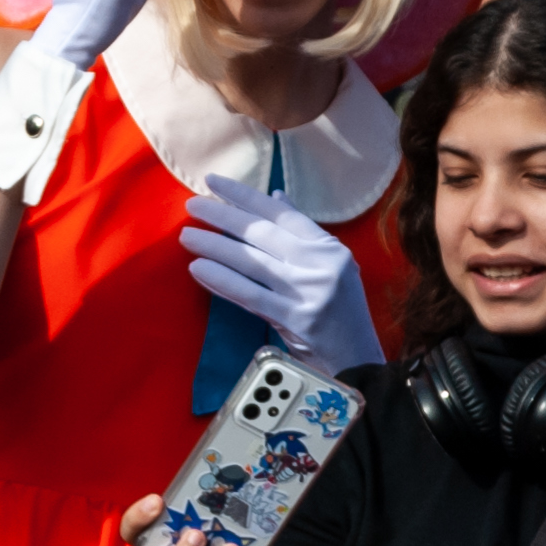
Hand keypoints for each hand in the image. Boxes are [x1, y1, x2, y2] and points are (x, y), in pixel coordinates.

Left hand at [182, 175, 387, 373]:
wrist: (358, 363)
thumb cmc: (341, 315)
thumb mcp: (332, 267)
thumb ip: (303, 234)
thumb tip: (275, 199)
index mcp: (329, 248)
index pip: (281, 213)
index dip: (245, 195)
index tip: (214, 183)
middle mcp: (320, 265)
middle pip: (262, 233)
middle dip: (223, 216)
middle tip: (192, 205)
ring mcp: (307, 292)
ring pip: (251, 261)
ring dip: (214, 246)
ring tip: (187, 236)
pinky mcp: (294, 319)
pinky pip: (249, 295)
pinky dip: (222, 280)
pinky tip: (199, 269)